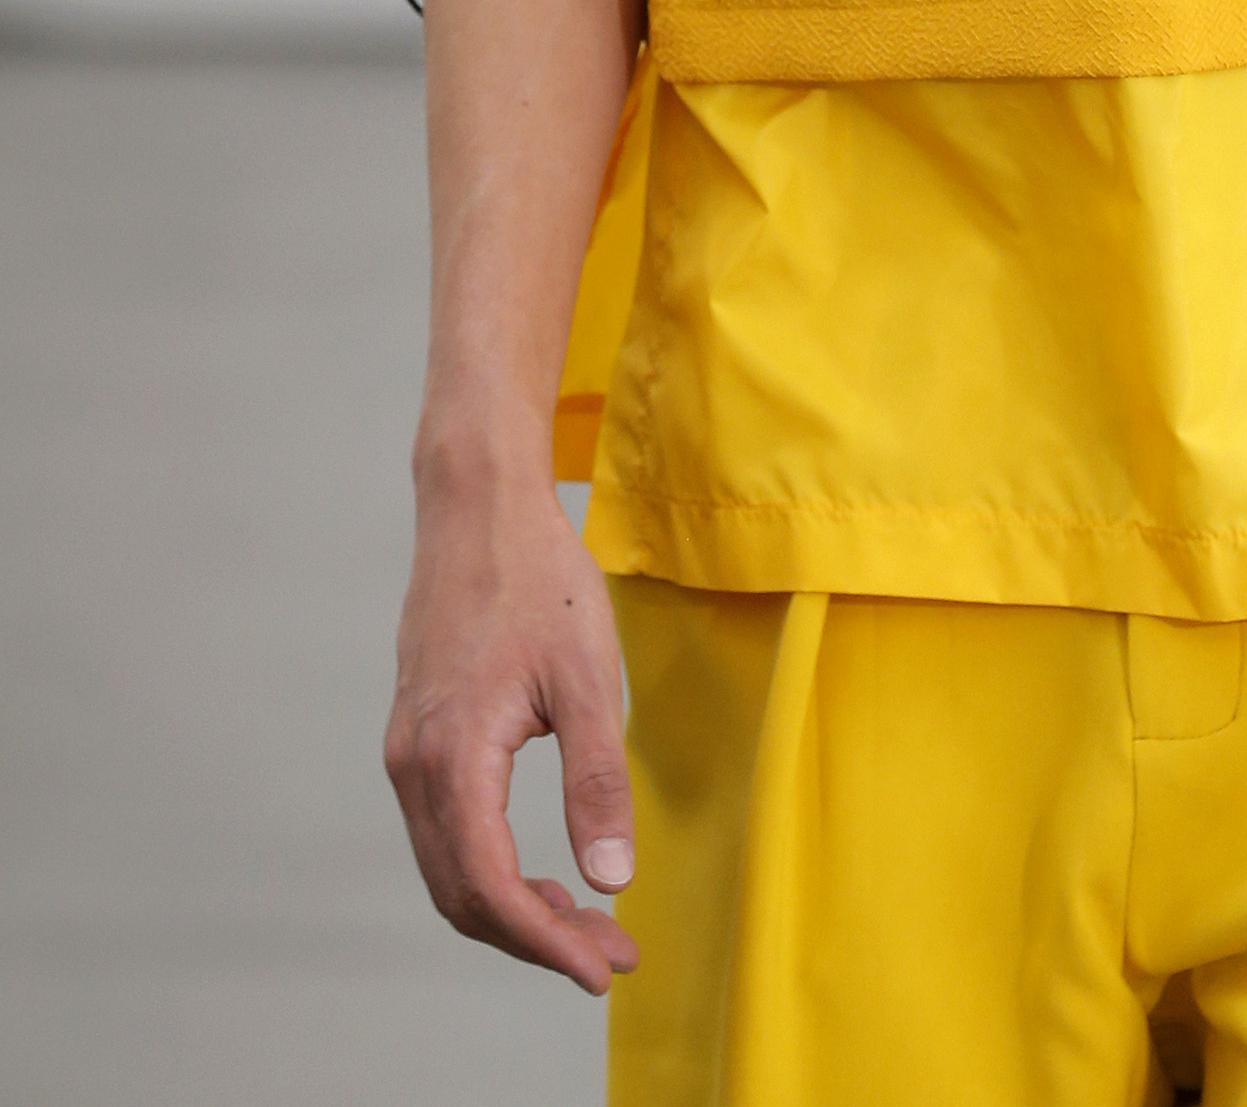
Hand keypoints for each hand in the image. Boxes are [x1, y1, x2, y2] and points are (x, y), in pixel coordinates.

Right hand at [383, 463, 639, 993]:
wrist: (477, 507)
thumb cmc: (538, 579)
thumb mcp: (586, 677)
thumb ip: (596, 781)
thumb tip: (610, 877)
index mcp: (453, 758)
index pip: (491, 889)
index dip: (546, 943)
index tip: (601, 967)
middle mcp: (415, 766)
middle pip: (462, 895)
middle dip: (535, 938)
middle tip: (607, 953)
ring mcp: (408, 752)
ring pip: (448, 870)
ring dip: (512, 910)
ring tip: (586, 923)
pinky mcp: (416, 737)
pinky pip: (444, 833)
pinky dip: (490, 870)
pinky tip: (544, 872)